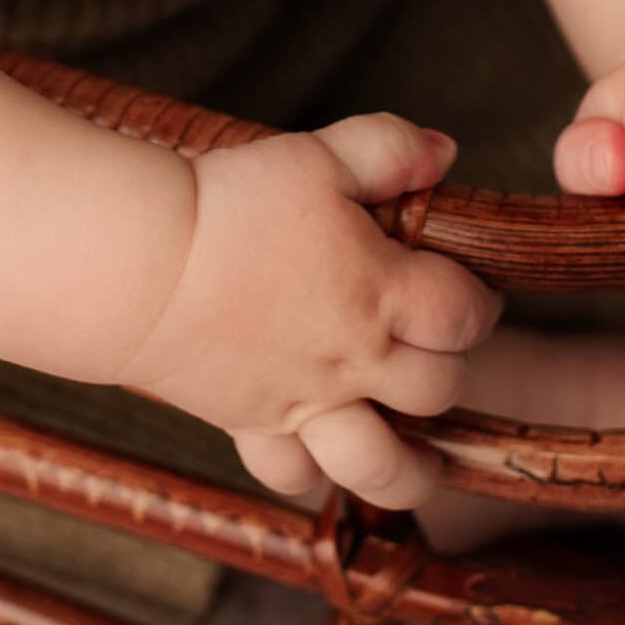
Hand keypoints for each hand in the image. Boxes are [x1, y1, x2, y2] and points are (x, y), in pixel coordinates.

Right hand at [113, 112, 502, 511]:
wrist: (144, 265)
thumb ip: (388, 148)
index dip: (480, 303)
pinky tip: (323, 460)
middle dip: (452, 367)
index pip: (463, 315)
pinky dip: (313, 476)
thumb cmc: (231, 205)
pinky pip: (292, 476)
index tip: (473, 293)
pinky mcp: (252, 424)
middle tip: (440, 346)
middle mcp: (353, 360)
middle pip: (438, 389)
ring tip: (427, 463)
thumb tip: (445, 153)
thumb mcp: (317, 155)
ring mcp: (304, 403)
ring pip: (381, 468)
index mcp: (380, 293)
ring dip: (414, 470)